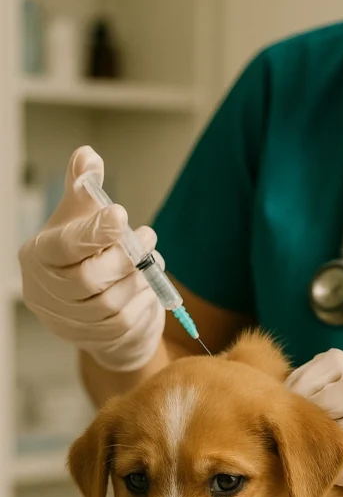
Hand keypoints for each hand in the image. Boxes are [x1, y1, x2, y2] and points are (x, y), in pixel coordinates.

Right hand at [19, 145, 164, 371]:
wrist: (89, 302)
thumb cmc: (83, 251)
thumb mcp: (79, 214)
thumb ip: (83, 185)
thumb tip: (87, 155)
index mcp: (38, 256)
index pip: (63, 247)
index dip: (93, 231)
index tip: (121, 213)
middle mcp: (46, 292)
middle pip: (88, 280)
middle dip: (124, 257)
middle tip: (147, 237)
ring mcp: (69, 321)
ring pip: (111, 304)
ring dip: (138, 279)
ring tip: (151, 258)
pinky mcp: (94, 341)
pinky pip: (125, 323)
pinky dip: (143, 301)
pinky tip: (148, 285)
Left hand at [286, 349, 342, 496]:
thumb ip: (332, 395)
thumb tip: (276, 394)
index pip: (336, 362)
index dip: (304, 379)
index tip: (281, 401)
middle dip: (316, 407)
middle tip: (294, 428)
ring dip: (331, 439)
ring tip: (313, 451)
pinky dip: (342, 472)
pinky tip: (329, 476)